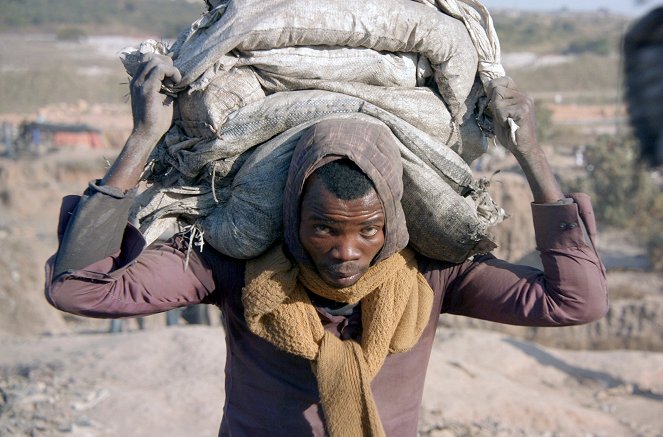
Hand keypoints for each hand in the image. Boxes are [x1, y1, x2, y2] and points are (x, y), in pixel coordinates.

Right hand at [129, 53, 181, 142]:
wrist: (147, 134)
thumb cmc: (156, 120)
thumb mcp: (163, 98)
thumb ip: (166, 86)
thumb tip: (176, 77)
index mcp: (138, 82)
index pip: (147, 59)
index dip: (162, 61)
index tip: (173, 74)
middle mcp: (136, 80)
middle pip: (150, 57)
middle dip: (167, 63)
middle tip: (175, 78)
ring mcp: (140, 84)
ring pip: (155, 61)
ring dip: (170, 68)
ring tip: (175, 82)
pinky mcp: (147, 89)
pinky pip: (160, 70)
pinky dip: (172, 72)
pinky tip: (176, 83)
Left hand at [486, 76, 563, 202]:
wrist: (523, 148)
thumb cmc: (510, 133)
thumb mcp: (501, 114)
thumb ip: (497, 103)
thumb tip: (488, 89)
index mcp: (520, 95)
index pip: (505, 80)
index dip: (493, 86)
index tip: (490, 97)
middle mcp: (524, 96)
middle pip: (497, 89)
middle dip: (494, 104)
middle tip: (502, 117)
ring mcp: (524, 102)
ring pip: (498, 101)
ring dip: (497, 114)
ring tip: (507, 122)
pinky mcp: (523, 110)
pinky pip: (501, 111)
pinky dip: (501, 120)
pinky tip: (509, 125)